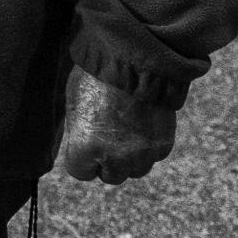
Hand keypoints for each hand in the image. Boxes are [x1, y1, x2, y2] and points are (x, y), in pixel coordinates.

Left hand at [56, 72, 176, 183]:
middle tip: (106, 139)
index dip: (82, 158)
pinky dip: (149, 146)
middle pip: (110, 176)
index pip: (80, 172)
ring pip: (135, 171)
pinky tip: (142, 124)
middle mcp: (114, 158)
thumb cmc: (96, 78)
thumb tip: (81, 144)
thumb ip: (79, 132)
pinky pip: (154, 156)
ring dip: (130, 158)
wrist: (134, 61)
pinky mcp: (163, 145)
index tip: (84, 145)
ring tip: (125, 131)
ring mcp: (141, 154)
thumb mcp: (74, 103)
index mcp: (85, 148)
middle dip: (107, 161)